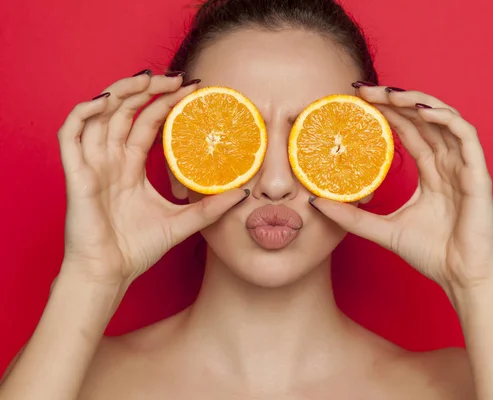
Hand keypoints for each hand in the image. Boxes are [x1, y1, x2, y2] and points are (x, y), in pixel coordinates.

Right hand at [57, 71, 247, 285]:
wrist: (109, 275)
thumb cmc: (137, 249)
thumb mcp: (183, 222)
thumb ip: (210, 208)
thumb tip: (244, 193)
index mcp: (130, 166)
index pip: (147, 122)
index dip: (166, 103)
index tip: (193, 90)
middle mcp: (110, 159)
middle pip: (125, 110)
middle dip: (148, 89)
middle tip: (178, 79)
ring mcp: (92, 164)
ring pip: (99, 113)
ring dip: (120, 91)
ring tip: (149, 79)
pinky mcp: (76, 174)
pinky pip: (71, 134)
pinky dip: (83, 113)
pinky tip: (106, 101)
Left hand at [310, 85, 492, 290]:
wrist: (462, 279)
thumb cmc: (432, 254)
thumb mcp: (382, 230)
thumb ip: (352, 216)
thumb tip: (316, 202)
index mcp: (431, 173)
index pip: (408, 132)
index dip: (386, 113)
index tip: (357, 101)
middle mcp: (448, 165)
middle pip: (422, 120)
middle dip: (394, 101)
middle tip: (364, 90)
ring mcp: (464, 167)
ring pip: (443, 120)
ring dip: (417, 102)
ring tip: (388, 94)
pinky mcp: (478, 174)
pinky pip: (465, 136)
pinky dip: (445, 119)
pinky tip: (421, 110)